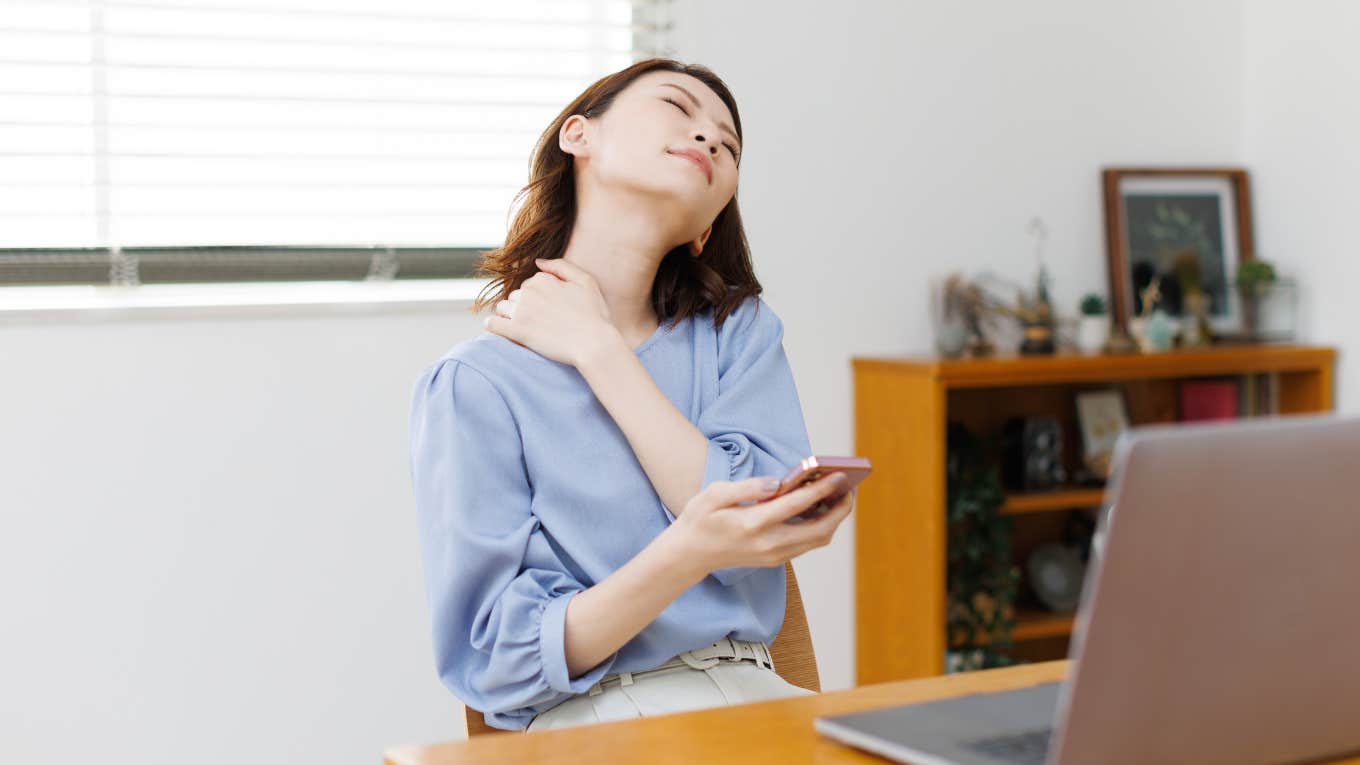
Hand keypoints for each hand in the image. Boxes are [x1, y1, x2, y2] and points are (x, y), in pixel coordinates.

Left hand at [483, 258, 615, 366]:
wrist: (595, 344)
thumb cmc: (595, 315)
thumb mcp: (586, 282)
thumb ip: (561, 266)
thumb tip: (537, 262)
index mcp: (543, 279)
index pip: (529, 284)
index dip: (538, 297)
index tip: (550, 310)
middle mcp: (529, 292)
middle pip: (515, 296)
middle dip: (523, 306)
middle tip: (541, 322)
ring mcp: (521, 312)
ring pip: (502, 308)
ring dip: (509, 316)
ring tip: (525, 328)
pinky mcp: (517, 332)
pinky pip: (492, 325)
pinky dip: (494, 326)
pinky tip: (504, 332)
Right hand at [666, 472, 855, 575]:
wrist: (689, 555)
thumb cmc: (700, 519)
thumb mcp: (713, 495)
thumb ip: (747, 487)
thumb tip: (777, 483)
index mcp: (752, 524)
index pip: (796, 505)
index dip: (821, 489)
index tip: (838, 475)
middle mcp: (768, 544)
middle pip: (819, 530)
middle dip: (840, 509)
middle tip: (849, 488)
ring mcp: (774, 555)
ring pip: (817, 540)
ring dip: (834, 519)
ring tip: (840, 496)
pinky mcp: (775, 559)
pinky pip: (807, 544)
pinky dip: (821, 526)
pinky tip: (822, 508)